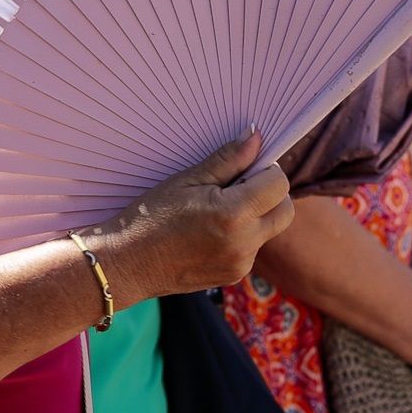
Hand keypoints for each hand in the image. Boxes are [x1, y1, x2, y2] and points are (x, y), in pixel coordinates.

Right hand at [95, 133, 293, 301]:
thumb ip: (229, 160)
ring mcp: (240, 264)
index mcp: (233, 214)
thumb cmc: (150, 218)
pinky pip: (253, 247)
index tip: (244, 170)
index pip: (279, 184)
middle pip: (285, 210)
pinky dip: (243, 235)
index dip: (265, 171)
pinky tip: (211, 232)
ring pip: (269, 229)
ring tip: (216, 212)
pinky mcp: (233, 276)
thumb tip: (257, 136)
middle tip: (237, 188)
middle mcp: (244, 243)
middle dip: (270, 194)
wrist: (126, 264)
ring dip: (256, 215)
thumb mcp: (188, 180)